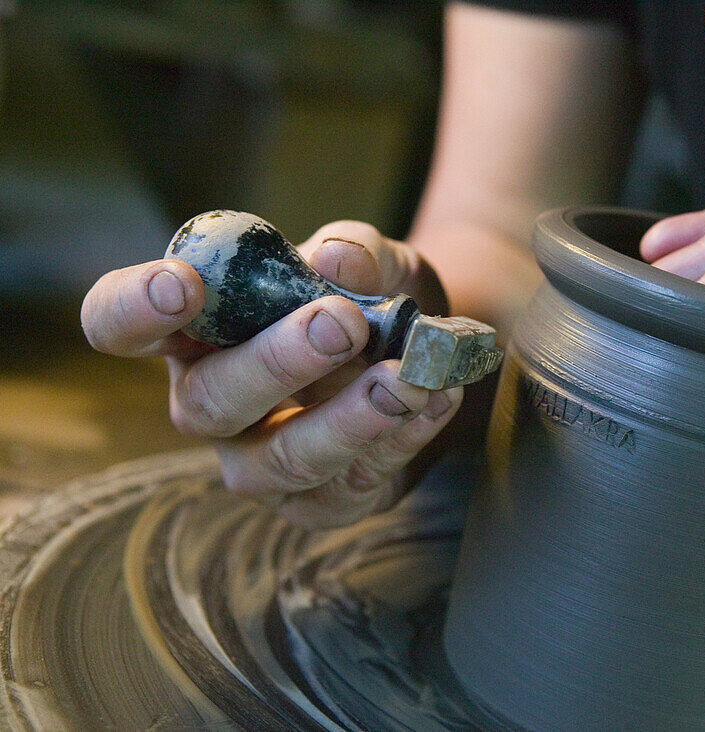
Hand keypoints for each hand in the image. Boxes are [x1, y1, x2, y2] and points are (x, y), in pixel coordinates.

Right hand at [81, 221, 461, 528]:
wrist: (432, 350)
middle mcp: (212, 404)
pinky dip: (401, 440)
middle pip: (209, 403)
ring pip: (282, 462)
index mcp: (193, 333)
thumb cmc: (372, 295)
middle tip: (341, 322)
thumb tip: (338, 260)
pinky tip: (436, 399)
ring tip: (404, 379)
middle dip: (276, 363)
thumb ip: (354, 252)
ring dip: (347, 420)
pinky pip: (352, 485)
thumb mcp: (370, 259)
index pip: (119, 325)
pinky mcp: (324, 502)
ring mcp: (262, 463)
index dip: (133, 309)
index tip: (181, 285)